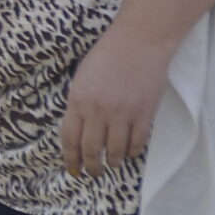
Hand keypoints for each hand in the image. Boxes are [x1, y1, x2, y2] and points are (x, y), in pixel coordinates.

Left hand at [60, 26, 172, 178]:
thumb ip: (79, 104)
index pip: (69, 139)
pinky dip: (131, 152)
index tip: (73, 170)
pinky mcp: (144, 114)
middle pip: (91, 149)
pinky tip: (129, 153)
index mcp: (78, 100)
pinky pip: (137, 142)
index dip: (71, 159)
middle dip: (91, 166)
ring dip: (112, 162)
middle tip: (93, 172)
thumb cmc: (109, 55)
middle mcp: (98, 110)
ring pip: (114, 151)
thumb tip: (79, 130)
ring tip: (111, 164)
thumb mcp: (82, 78)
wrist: (140, 41)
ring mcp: (122, 113)